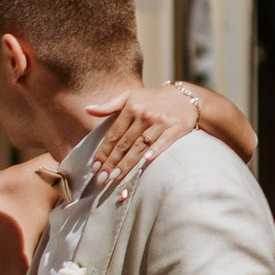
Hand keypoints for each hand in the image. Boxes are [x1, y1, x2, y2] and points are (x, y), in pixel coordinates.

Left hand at [85, 81, 204, 192]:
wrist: (186, 96)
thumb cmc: (154, 99)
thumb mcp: (130, 96)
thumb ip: (110, 105)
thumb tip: (88, 109)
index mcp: (131, 108)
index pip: (114, 134)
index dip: (103, 151)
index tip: (94, 166)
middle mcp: (144, 115)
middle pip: (125, 143)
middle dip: (111, 162)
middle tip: (101, 178)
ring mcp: (160, 121)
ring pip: (140, 145)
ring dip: (127, 162)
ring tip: (115, 177)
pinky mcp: (175, 127)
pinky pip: (164, 141)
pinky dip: (155, 151)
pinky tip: (146, 161)